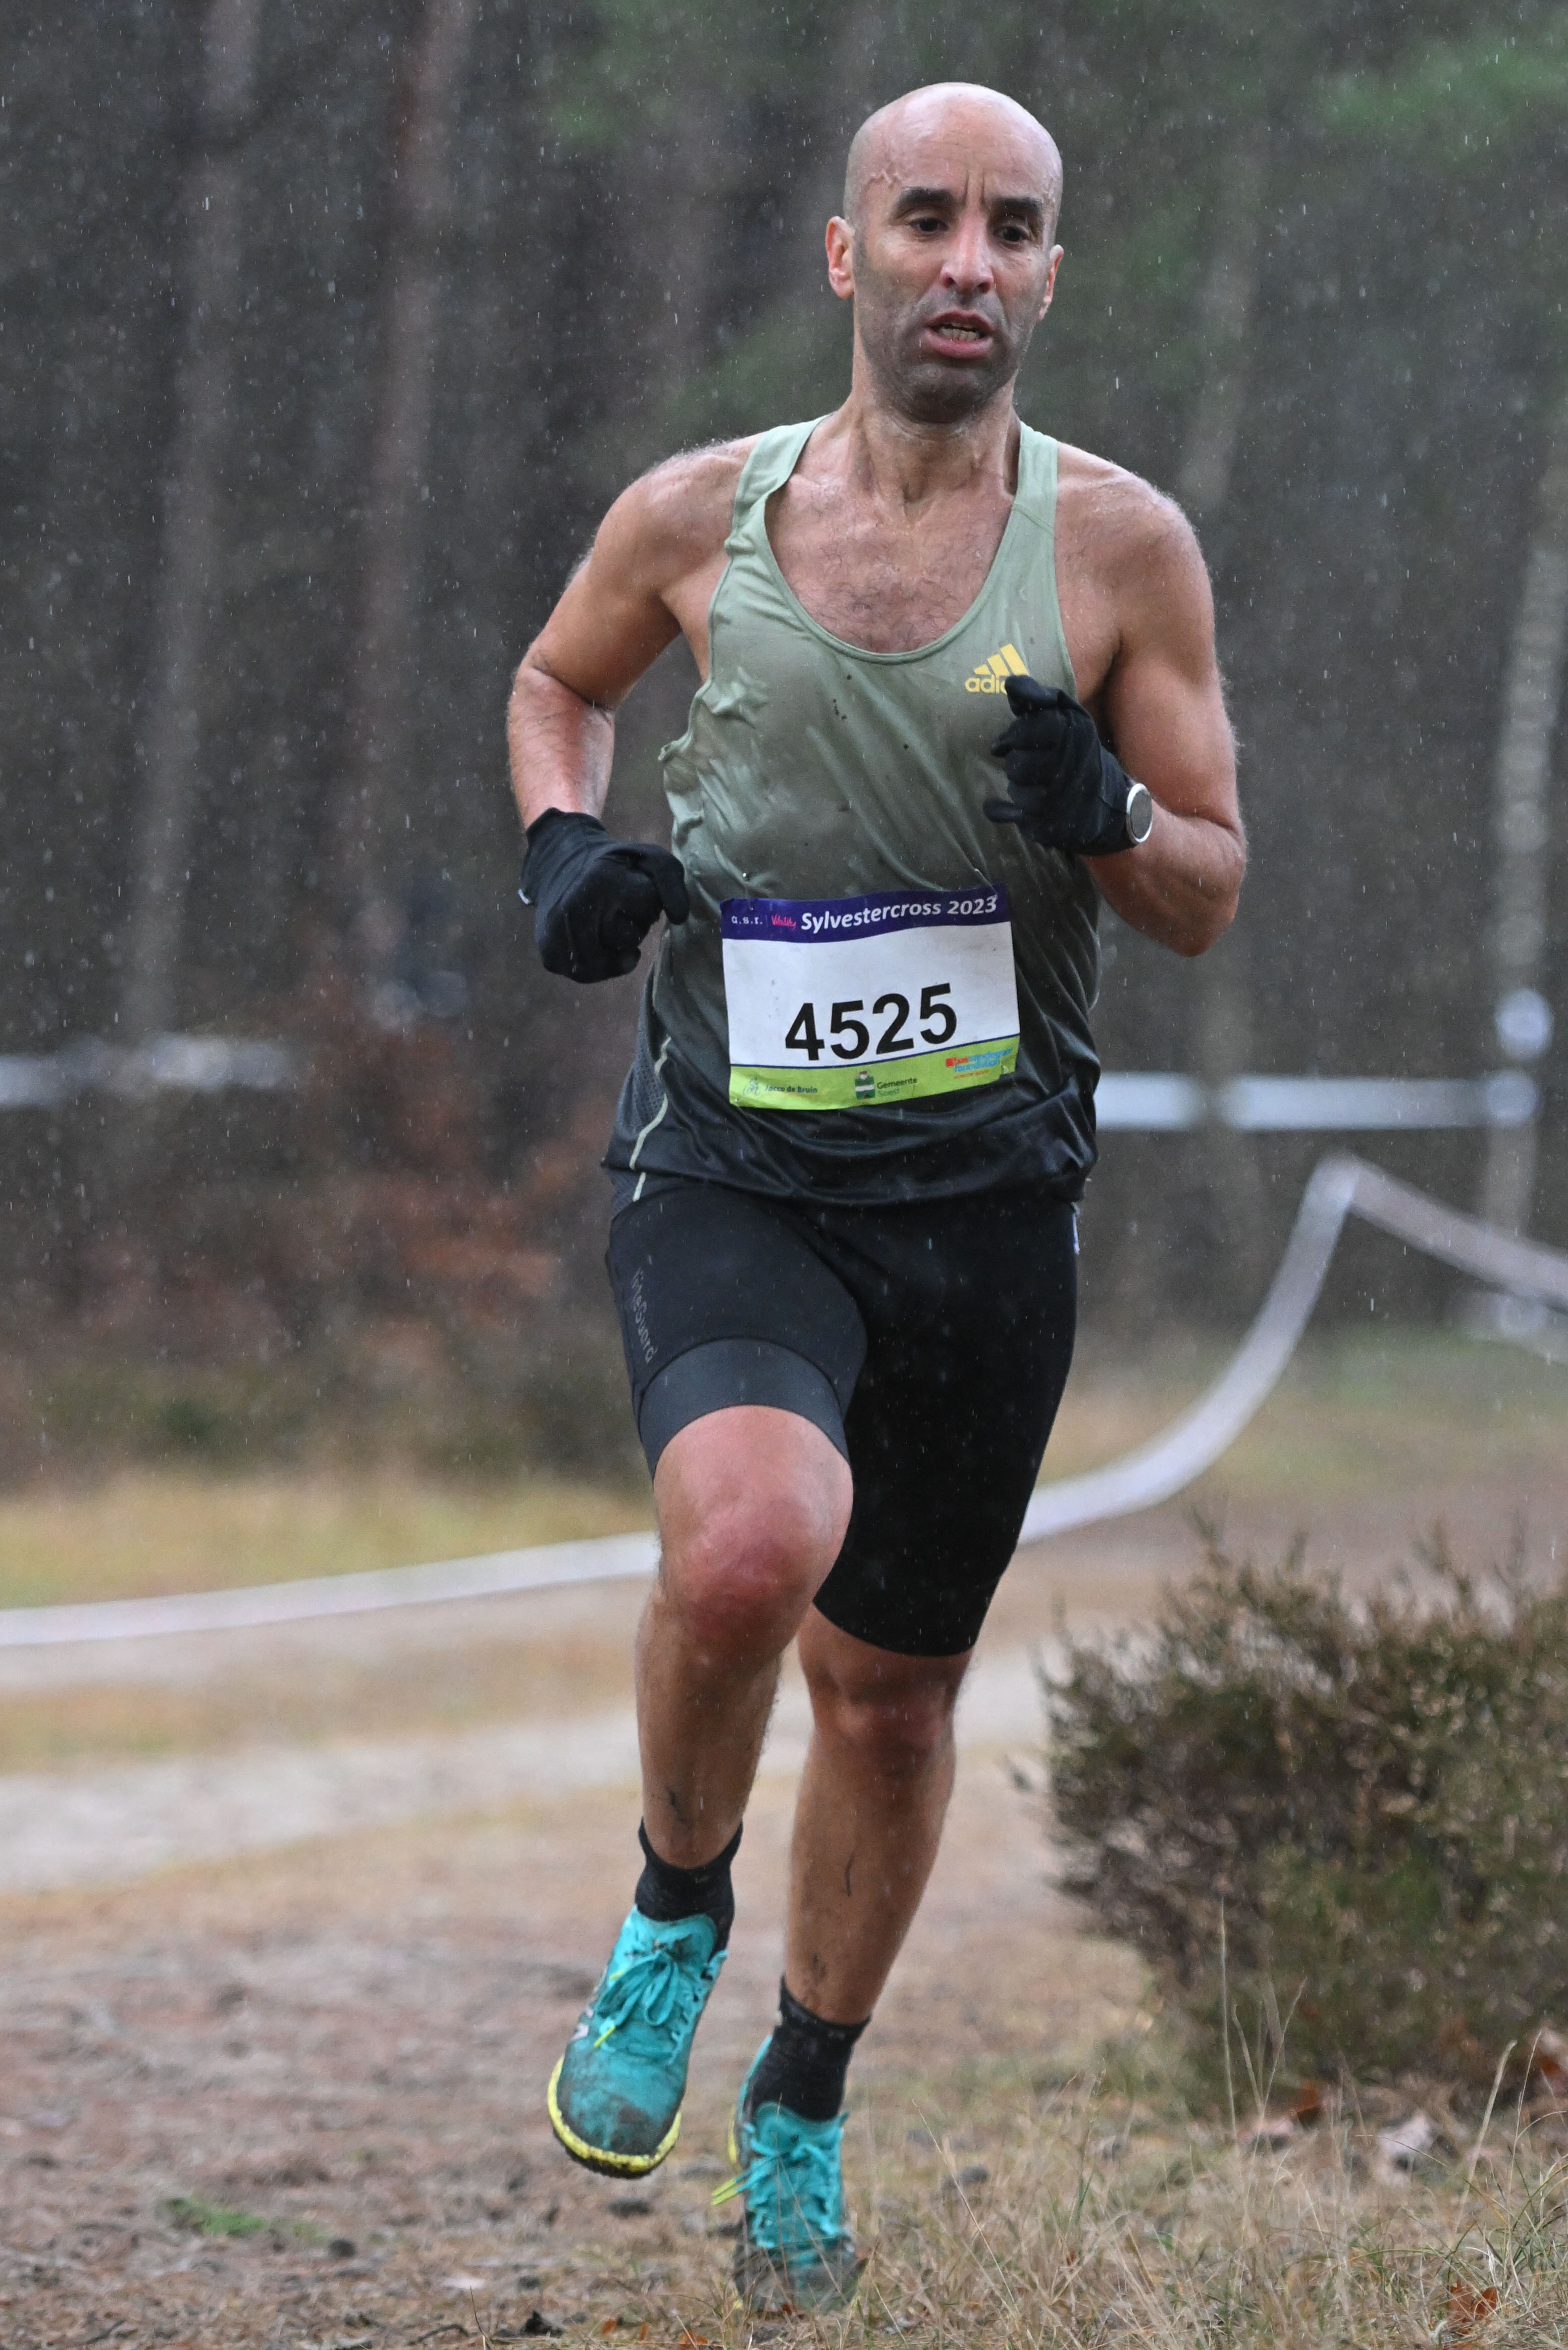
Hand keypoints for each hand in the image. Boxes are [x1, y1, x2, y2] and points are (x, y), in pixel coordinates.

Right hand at [520, 809, 688, 982]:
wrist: (560, 864)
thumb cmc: (612, 865)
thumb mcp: (649, 859)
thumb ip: (672, 883)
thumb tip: (678, 919)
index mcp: (600, 880)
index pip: (647, 907)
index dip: (648, 902)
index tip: (635, 891)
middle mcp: (573, 908)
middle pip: (627, 939)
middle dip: (633, 928)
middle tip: (620, 911)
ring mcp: (556, 934)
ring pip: (605, 966)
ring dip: (616, 953)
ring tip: (609, 929)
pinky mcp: (549, 954)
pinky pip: (585, 975)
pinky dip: (597, 966)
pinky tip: (596, 945)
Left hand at [985, 673, 1139, 855]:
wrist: (1112, 806)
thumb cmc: (1082, 754)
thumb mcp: (1071, 717)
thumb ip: (1040, 698)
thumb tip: (1010, 683)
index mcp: (1075, 735)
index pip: (1026, 730)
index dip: (1013, 736)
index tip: (1008, 741)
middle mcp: (1070, 768)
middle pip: (1015, 764)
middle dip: (1016, 763)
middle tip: (1028, 763)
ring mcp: (1061, 802)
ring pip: (1015, 791)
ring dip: (1017, 788)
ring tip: (1035, 784)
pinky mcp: (1051, 827)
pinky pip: (1013, 816)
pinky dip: (1005, 811)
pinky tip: (1006, 808)